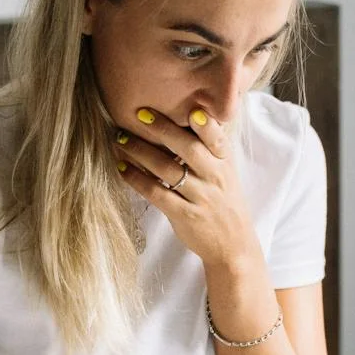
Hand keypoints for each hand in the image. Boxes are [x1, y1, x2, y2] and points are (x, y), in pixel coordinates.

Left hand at [115, 108, 257, 267]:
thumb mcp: (226, 172)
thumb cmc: (223, 201)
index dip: (205, 125)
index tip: (191, 110)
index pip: (217, 139)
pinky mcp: (185, 216)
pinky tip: (122, 168)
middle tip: (139, 114)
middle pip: (188, 149)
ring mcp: (200, 198)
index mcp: (225, 162)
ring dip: (141, 152)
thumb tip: (189, 111)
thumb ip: (210, 147)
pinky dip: (137, 180)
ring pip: (168, 170)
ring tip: (121, 139)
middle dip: (163, 129)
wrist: (233, 244)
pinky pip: (157, 194)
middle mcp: (214, 178)